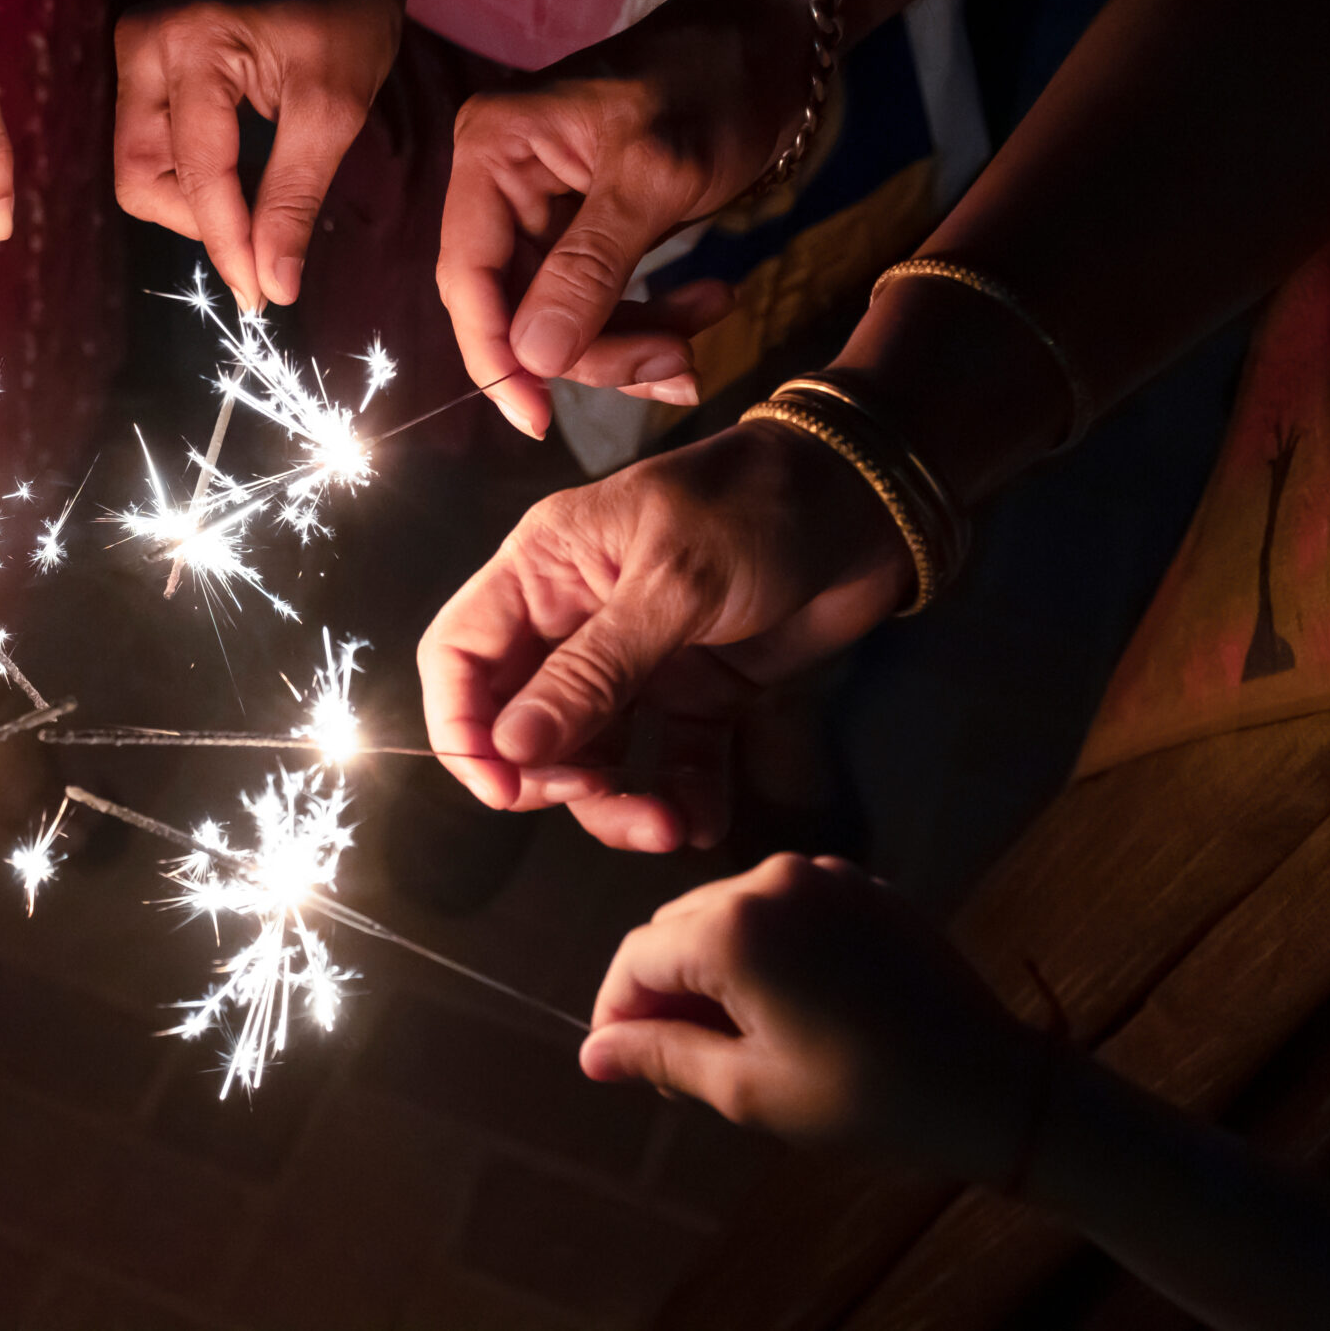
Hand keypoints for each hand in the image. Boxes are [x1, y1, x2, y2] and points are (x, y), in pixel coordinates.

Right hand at [114, 0, 405, 308]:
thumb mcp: (334, 113)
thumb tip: (272, 287)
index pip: (196, 173)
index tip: (262, 295)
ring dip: (196, 202)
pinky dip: (193, 177)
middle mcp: (144, 44)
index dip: (228, 242)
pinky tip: (240, 173)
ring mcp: (135, 53)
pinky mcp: (142, 67)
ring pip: (140, 170)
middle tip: (262, 237)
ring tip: (258, 196)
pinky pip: (151, 148)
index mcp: (193, 44)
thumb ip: (294, 199)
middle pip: (140, 178)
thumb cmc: (346, 21)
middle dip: (199, 220)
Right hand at [416, 421, 909, 850]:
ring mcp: (634, 661)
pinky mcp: (696, 694)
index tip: (503, 789)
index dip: (462, 726)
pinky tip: (703, 821)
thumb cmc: (758, 510)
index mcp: (542, 569)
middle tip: (595, 794)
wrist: (871, 503)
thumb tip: (509, 751)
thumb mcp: (673, 585)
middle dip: (546, 775)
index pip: (458, 655)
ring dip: (617, 803)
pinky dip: (678, 798)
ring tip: (669, 827)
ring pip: (588, 754)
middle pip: (518, 719)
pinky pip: (665, 762)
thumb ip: (593, 671)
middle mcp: (574, 618)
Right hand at [438, 0, 814, 435]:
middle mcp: (503, 184)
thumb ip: (590, 267)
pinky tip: (708, 302)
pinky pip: (599, 302)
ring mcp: (544, 210)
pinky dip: (651, 320)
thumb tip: (534, 358)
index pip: (469, 277)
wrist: (769, 43)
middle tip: (679, 363)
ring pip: (562, 317)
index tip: (538, 420)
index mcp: (494, 154)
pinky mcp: (588, 230)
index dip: (497, 356)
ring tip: (704, 328)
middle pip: (518, 309)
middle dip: (595, 349)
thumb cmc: (711, 82)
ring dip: (634, 340)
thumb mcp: (656, 175)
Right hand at [581, 854, 1041, 1180]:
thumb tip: (593, 1054)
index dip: (616, 1012)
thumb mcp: (750, 1090)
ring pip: (726, 912)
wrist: (995, 1087)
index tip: (619, 1061)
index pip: (637, 958)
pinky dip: (767, 948)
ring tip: (737, 1039)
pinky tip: (789, 1006)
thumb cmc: (869, 1098)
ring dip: (714, 968)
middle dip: (665, 990)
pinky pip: (783, 907)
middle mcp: (771, 880)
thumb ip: (661, 1056)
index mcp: (735, 928)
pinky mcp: (862, 885)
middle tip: (679, 1063)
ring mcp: (822, 875)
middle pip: (677, 927)